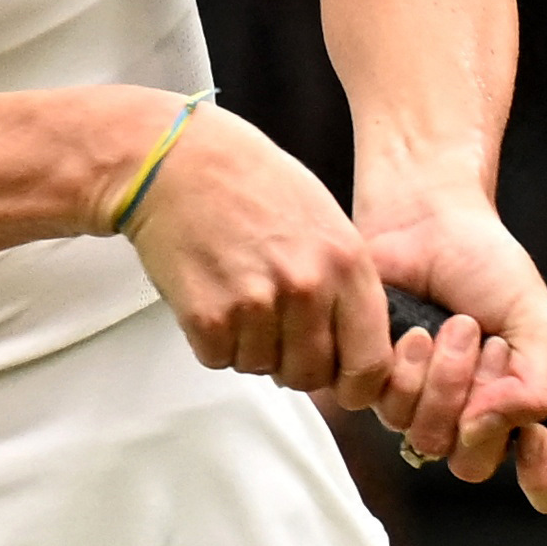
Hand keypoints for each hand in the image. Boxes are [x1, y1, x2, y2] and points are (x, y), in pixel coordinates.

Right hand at [119, 102, 395, 401]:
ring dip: (248, 345)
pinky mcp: (208, 316)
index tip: (342, 383)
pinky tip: (212, 295)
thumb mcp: (326, 221)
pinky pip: (219, 359)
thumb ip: (345, 283)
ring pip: (261, 368)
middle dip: (293, 362)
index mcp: (345, 263)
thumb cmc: (249, 181)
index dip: (356, 385)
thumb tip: (355, 344)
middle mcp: (306, 287)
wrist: (175, 161)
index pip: (370, 362)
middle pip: (312, 376)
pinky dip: (212, 339)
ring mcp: (256, 304)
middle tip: (275, 327)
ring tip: (238, 294)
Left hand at [364, 199, 546, 510]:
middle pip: (471, 464)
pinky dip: (407, 367)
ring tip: (456, 326)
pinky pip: (384, 410)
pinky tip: (414, 330)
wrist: (427, 220)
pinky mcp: (372, 385)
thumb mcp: (537, 321)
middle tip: (489, 344)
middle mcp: (472, 419)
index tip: (538, 438)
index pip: (544, 484)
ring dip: (446, 379)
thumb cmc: (487, 267)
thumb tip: (491, 428)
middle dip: (482, 405)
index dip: (543, 476)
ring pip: (426, 438)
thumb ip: (538, 384)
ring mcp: (420, 406)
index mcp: (523, 410)